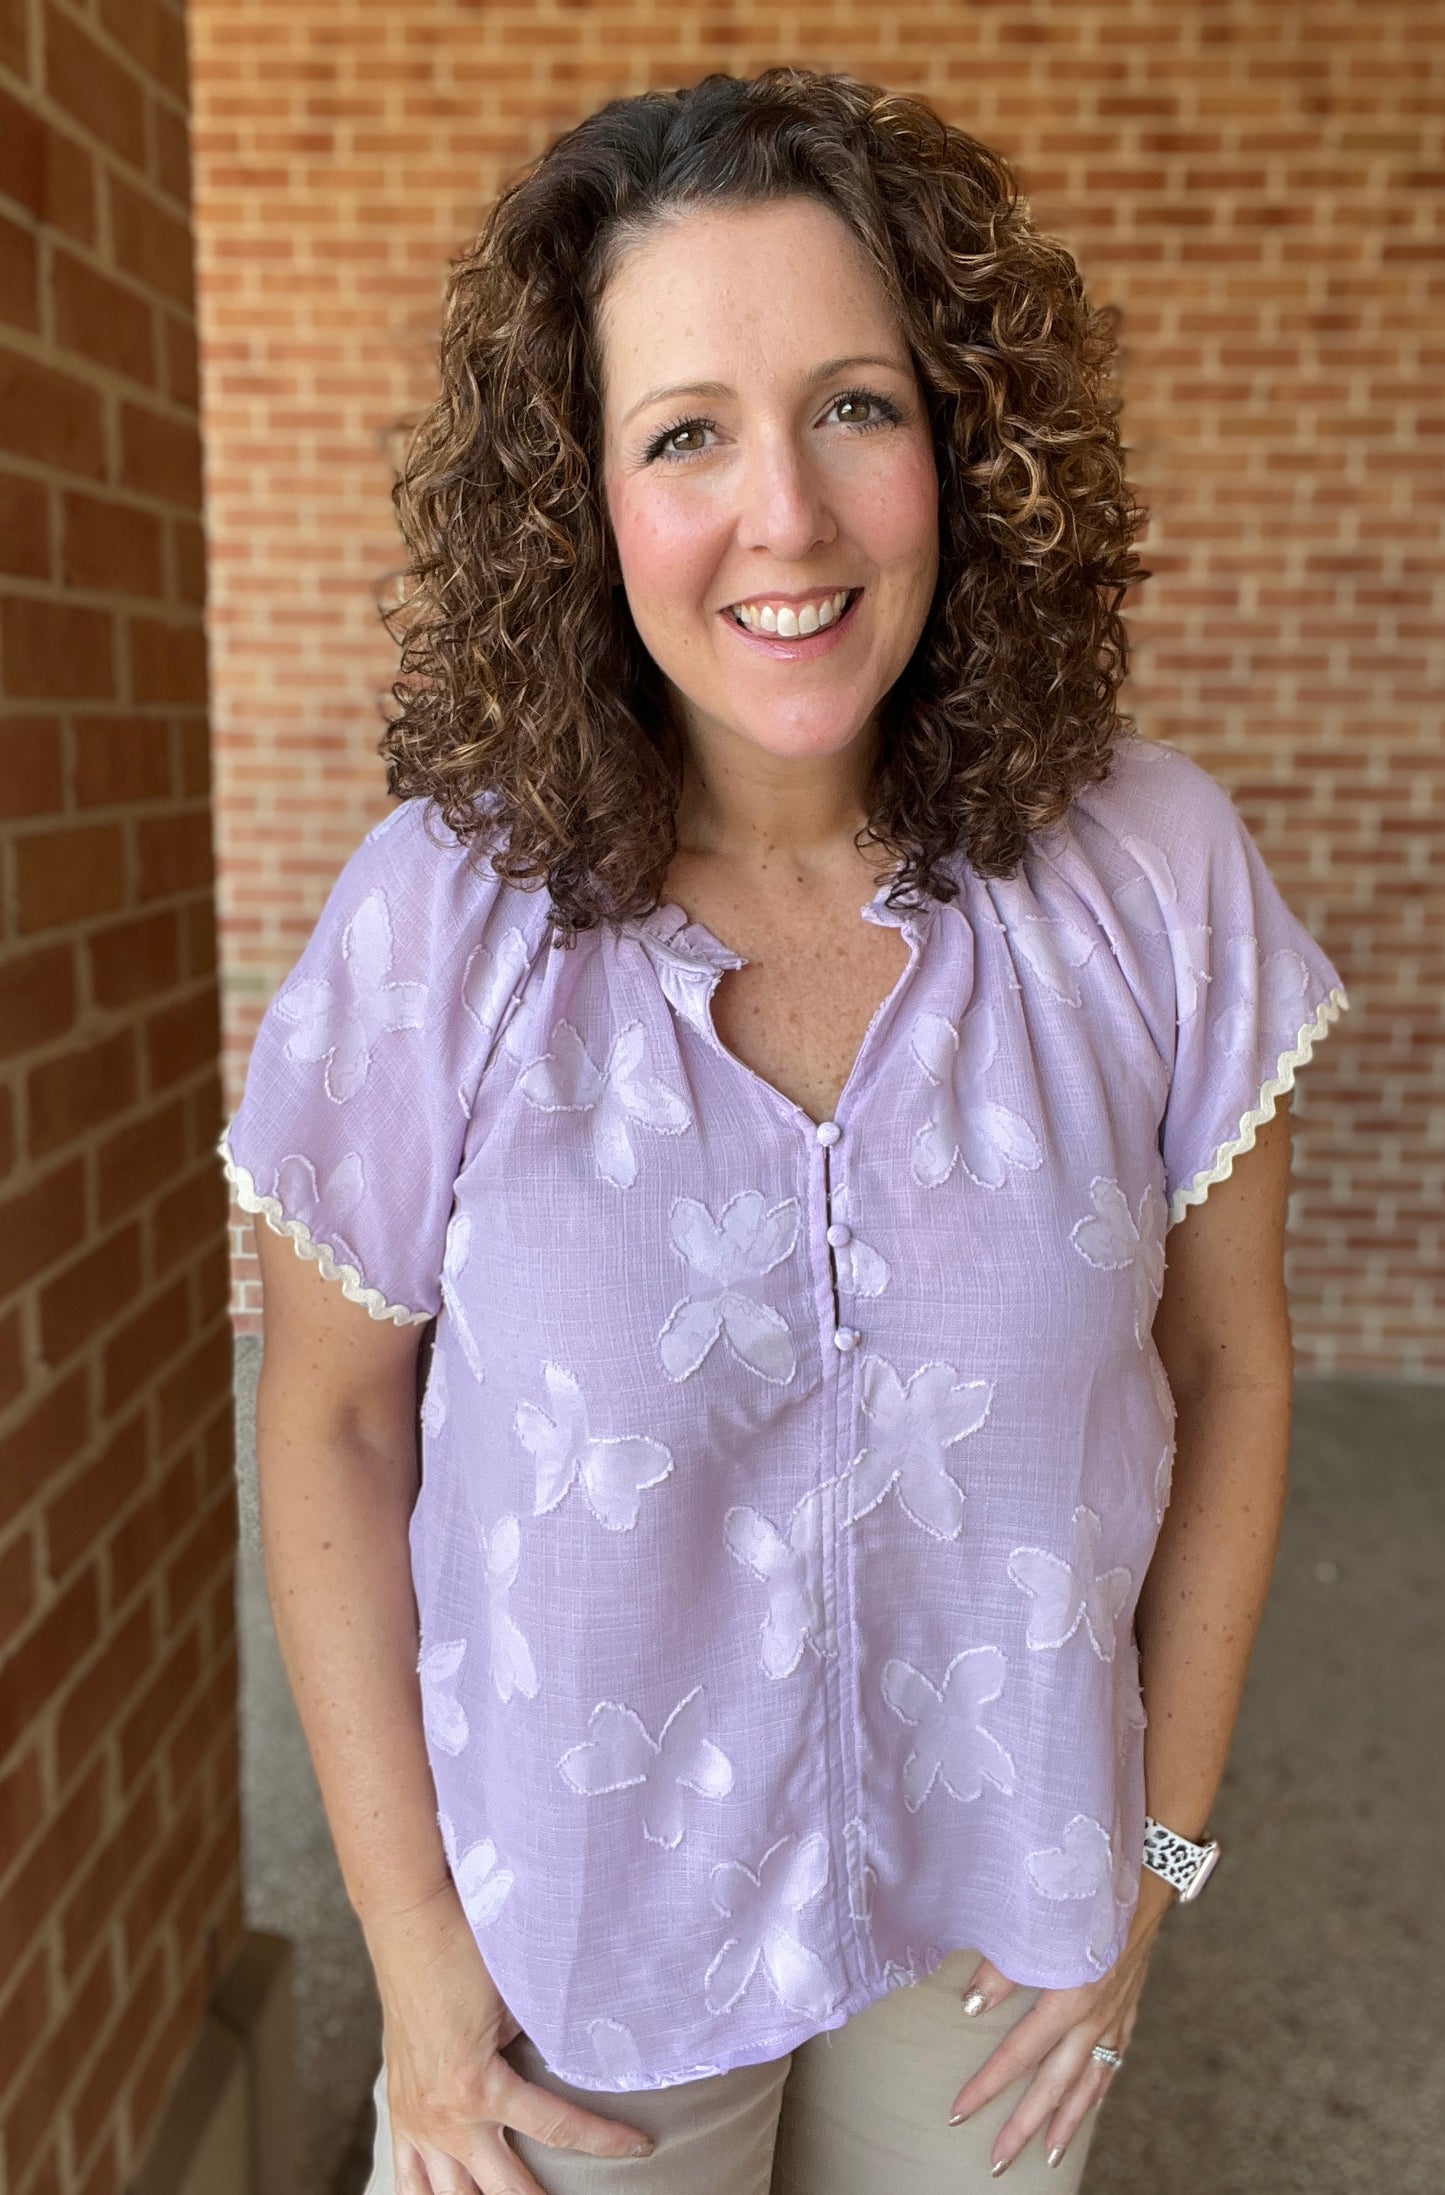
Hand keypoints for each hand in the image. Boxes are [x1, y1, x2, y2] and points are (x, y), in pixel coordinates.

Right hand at [363, 1880, 655, 2193]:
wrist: (408, 1921)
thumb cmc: (465, 1948)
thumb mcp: (516, 1994)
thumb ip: (545, 2034)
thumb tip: (583, 2055)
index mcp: (478, 2087)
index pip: (558, 2129)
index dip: (605, 2141)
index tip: (640, 2146)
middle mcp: (446, 2118)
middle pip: (504, 2190)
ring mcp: (418, 2121)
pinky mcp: (400, 2113)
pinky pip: (408, 2179)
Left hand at [946, 1867, 1173, 2175]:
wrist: (1147, 1872)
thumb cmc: (1087, 1890)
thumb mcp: (1041, 1922)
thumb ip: (1003, 1965)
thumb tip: (970, 2003)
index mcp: (1071, 1997)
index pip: (1019, 2054)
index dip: (987, 2085)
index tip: (960, 2112)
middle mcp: (1096, 2017)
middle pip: (1054, 2085)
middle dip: (1024, 2125)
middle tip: (997, 2160)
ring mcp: (1117, 2016)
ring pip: (1089, 2083)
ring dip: (1067, 2120)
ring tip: (1048, 2154)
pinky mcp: (1129, 2006)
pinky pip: (1113, 2060)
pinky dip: (1098, 2087)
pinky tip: (1088, 2102)